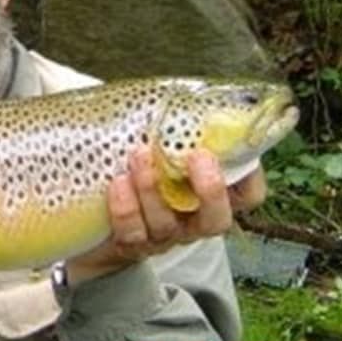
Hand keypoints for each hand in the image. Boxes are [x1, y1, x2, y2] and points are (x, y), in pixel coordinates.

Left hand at [66, 145, 266, 283]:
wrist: (91, 212)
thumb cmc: (133, 164)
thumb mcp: (159, 143)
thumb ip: (179, 127)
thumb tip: (196, 95)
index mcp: (207, 195)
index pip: (247, 195)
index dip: (250, 177)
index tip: (229, 148)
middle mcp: (191, 220)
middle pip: (216, 219)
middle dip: (210, 189)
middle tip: (198, 156)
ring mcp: (161, 236)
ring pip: (167, 223)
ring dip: (153, 188)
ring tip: (138, 155)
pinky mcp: (131, 245)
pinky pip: (132, 232)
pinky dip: (125, 208)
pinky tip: (117, 183)